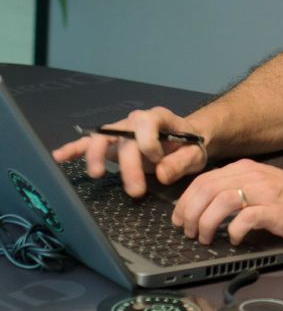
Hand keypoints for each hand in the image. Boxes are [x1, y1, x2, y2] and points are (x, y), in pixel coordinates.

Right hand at [51, 106, 208, 196]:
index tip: (158, 160)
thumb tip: (161, 173)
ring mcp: (121, 132)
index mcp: (158, 118)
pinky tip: (59, 156)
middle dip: (127, 165)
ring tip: (97, 174)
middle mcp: (136, 121)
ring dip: (96, 155)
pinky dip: (74, 148)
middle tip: (136, 192)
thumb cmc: (191, 145)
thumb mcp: (194, 153)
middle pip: (124, 137)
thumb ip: (181, 162)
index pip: (147, 123)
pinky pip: (89, 143)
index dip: (149, 143)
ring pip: (103, 138)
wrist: (187, 140)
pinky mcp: (112, 144)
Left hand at [171, 159, 282, 243]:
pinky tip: (234, 239)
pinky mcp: (274, 210)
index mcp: (244, 168)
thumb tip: (204, 205)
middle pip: (206, 189)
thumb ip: (236, 188)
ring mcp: (263, 191)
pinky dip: (233, 231)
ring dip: (205, 223)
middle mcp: (251, 175)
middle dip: (189, 213)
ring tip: (205, 238)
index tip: (178, 218)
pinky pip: (244, 219)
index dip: (185, 200)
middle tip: (187, 232)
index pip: (203, 180)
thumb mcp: (260, 185)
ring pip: (220, 202)